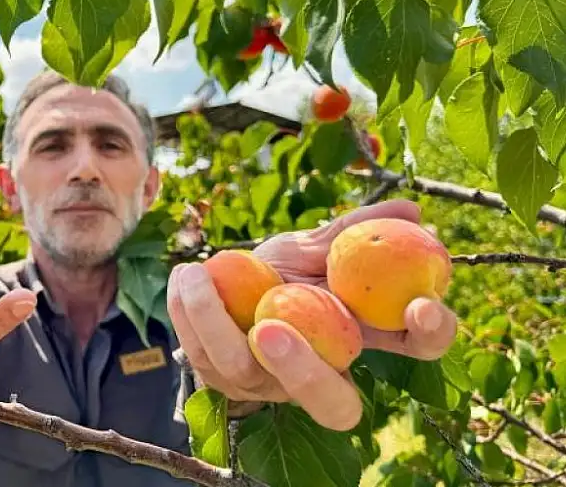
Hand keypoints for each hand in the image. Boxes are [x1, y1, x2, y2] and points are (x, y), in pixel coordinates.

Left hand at [166, 199, 457, 430]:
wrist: (226, 289)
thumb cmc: (284, 273)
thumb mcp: (315, 250)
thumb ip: (355, 232)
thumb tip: (411, 209)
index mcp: (363, 339)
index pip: (417, 349)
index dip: (432, 334)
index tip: (420, 304)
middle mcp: (320, 377)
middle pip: (334, 406)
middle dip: (305, 373)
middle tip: (270, 329)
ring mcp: (266, 385)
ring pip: (246, 374)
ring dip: (215, 320)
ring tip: (199, 273)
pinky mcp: (217, 379)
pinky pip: (198, 351)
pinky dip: (186, 308)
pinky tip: (184, 273)